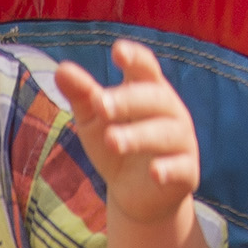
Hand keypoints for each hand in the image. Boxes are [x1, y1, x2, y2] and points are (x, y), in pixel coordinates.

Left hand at [53, 40, 200, 224]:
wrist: (135, 196)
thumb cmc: (115, 148)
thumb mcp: (94, 121)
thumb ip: (82, 95)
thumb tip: (61, 70)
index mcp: (148, 91)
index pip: (145, 68)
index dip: (135, 58)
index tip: (118, 52)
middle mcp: (170, 111)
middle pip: (154, 98)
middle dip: (127, 101)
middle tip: (100, 105)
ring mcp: (181, 141)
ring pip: (164, 133)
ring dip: (138, 136)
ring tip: (111, 141)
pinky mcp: (186, 172)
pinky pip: (181, 167)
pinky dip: (169, 169)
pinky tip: (155, 172)